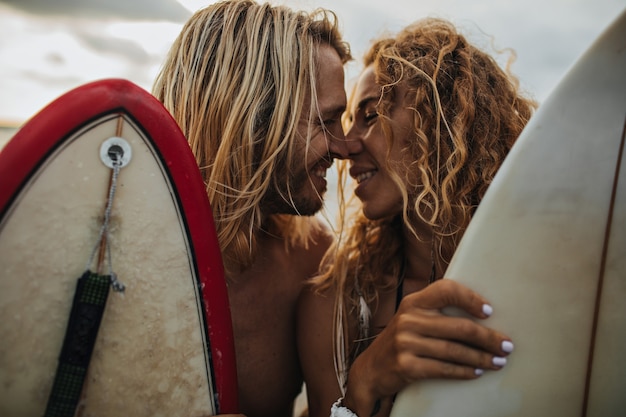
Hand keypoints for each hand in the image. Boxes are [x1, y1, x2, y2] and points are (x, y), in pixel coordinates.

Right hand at [343, 279, 512, 415]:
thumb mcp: (412, 318)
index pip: (446, 290)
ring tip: (498, 361)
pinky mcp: (407, 366)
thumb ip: (436, 312)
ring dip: (481, 358)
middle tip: (507, 345)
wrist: (371, 368)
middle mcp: (408, 319)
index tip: (490, 311)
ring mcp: (406, 343)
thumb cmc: (403, 340)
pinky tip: (477, 372)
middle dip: (488, 338)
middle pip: (459, 326)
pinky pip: (444, 369)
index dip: (471, 298)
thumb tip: (482, 314)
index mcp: (413, 302)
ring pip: (455, 350)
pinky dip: (465, 371)